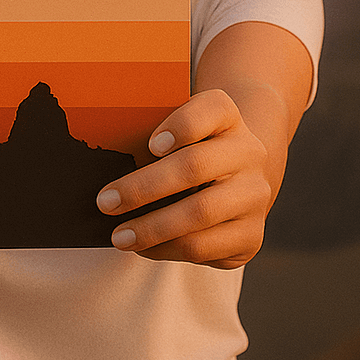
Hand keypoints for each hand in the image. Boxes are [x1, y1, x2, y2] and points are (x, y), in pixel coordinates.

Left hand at [96, 89, 274, 267]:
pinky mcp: (252, 236)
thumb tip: (104, 157)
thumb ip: (151, 134)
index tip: (151, 144)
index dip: (181, 126)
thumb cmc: (189, 148)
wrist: (237, 177)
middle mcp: (249, 152)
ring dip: (151, 228)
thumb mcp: (177, 130)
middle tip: (106, 201)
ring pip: (199, 213)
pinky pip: (204, 247)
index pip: (212, 110)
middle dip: (143, 187)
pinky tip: (143, 247)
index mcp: (227, 116)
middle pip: (194, 166)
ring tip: (119, 236)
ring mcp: (255, 195)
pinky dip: (166, 249)